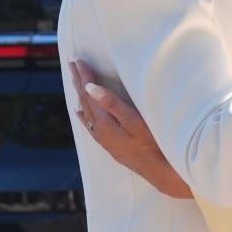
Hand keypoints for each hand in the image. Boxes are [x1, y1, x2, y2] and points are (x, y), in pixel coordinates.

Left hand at [70, 60, 191, 198]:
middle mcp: (99, 130)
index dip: (85, 76)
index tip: (78, 60)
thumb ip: (112, 104)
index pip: (90, 93)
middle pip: (85, 101)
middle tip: (72, 65)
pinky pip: (90, 123)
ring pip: (86, 111)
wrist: (159, 171)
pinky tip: (80, 112)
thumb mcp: (135, 121)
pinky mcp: (109, 143)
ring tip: (76, 82)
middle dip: (79, 82)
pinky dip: (84, 113)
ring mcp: (103, 138)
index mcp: (104, 121)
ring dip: (81, 95)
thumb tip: (90, 89)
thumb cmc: (153, 143)